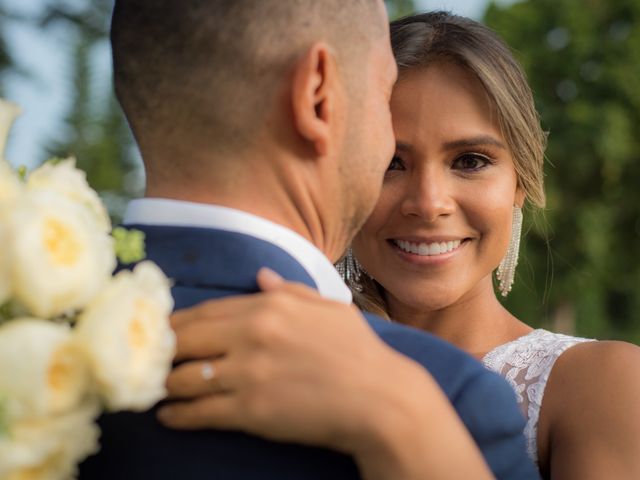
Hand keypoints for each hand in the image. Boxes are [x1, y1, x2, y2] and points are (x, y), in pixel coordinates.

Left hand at [158, 269, 492, 479]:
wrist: (381, 399)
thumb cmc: (359, 351)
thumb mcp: (328, 308)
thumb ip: (290, 290)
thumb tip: (260, 276)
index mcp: (270, 307)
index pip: (206, 310)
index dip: (176, 323)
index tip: (159, 331)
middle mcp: (253, 335)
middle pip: (184, 340)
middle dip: (160, 351)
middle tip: (144, 360)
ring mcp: (249, 374)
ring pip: (185, 378)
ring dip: (162, 385)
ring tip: (151, 390)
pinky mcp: (251, 412)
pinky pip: (199, 412)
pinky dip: (177, 416)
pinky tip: (167, 417)